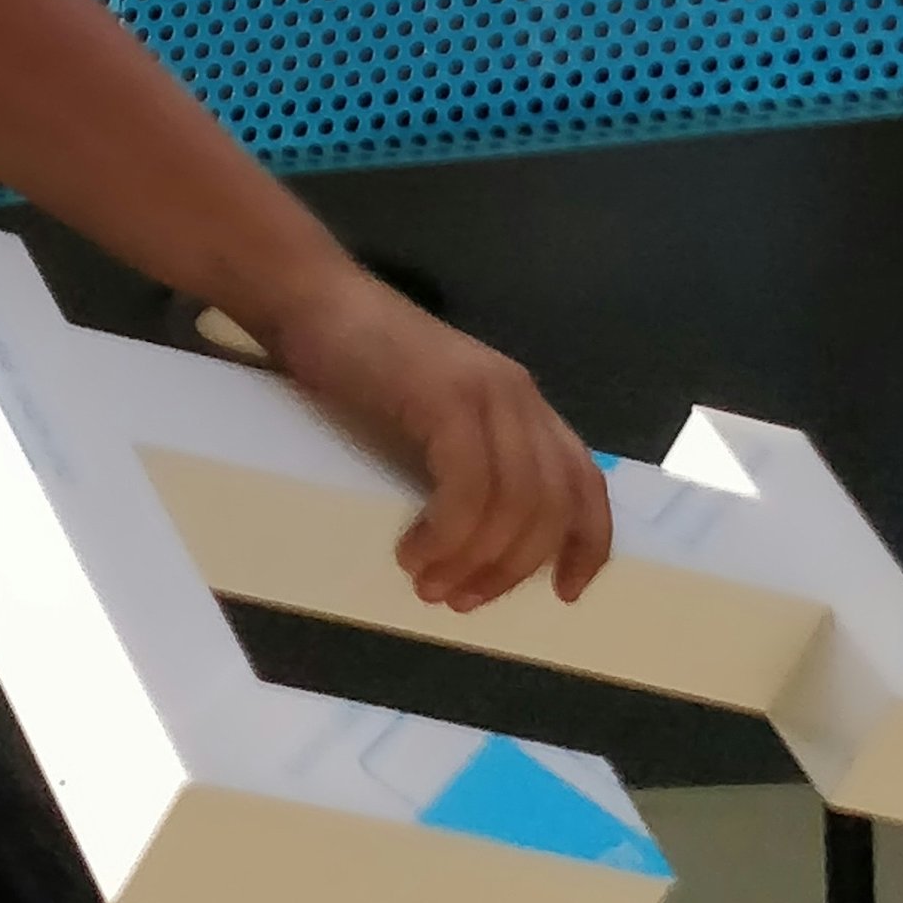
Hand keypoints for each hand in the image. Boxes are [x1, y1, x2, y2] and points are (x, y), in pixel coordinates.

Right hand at [260, 266, 612, 613]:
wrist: (316, 302)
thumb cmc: (364, 365)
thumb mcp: (436, 415)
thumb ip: (470, 457)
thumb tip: (480, 547)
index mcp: (524, 404)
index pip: (584, 480)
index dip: (587, 544)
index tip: (565, 595)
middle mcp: (519, 396)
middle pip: (549, 506)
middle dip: (511, 569)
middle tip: (460, 600)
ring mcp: (487, 393)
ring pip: (514, 504)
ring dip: (474, 560)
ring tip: (430, 584)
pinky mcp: (448, 398)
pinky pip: (468, 488)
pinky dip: (447, 534)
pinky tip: (415, 551)